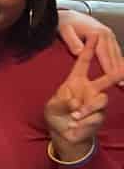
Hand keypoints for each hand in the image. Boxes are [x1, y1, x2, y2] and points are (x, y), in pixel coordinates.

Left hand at [45, 33, 121, 159]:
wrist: (63, 133)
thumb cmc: (56, 114)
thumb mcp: (52, 107)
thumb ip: (62, 103)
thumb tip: (76, 103)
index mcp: (76, 81)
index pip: (83, 63)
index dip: (88, 49)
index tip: (95, 35)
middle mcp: (90, 89)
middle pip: (107, 78)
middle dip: (116, 73)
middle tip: (123, 69)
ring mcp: (96, 102)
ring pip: (102, 100)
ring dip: (87, 110)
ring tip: (74, 117)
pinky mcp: (100, 115)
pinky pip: (96, 116)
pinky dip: (84, 122)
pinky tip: (75, 126)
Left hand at [57, 9, 123, 84]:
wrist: (69, 15)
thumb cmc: (65, 24)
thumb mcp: (65, 31)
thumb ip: (72, 42)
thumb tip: (79, 52)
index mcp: (97, 34)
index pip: (104, 54)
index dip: (109, 68)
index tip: (113, 79)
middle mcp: (107, 34)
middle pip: (114, 56)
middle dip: (119, 71)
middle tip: (122, 85)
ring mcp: (109, 36)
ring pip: (117, 54)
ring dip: (121, 68)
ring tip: (123, 83)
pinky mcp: (109, 38)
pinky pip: (116, 52)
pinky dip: (119, 62)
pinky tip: (121, 72)